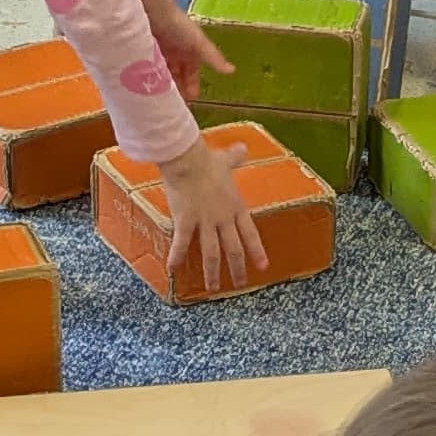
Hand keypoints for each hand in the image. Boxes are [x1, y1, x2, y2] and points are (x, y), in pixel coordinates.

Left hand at [141, 0, 231, 102]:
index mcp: (189, 50)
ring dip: (162, 85)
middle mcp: (174, 52)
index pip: (191, 73)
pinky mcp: (143, 51)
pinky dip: (148, 78)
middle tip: (172, 105)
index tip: (189, 101)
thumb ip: (213, 58)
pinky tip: (145, 88)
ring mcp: (158, 51)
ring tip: (158, 100)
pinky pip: (147, 69)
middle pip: (176, 76)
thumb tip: (232, 71)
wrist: (152, 11)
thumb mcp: (199, 43)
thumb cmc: (179, 26)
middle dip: (176, 89)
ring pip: (161, 74)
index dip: (191, 86)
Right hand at [160, 135, 268, 290]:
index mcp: (235, 207)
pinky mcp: (186, 222)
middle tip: (239, 284)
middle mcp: (223, 219)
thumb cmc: (207, 159)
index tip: (263, 266)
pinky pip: (182, 244)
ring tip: (212, 288)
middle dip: (237, 268)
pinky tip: (172, 269)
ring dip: (212, 272)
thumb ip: (235, 158)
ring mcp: (206, 222)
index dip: (257, 251)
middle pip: (234, 249)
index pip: (250, 234)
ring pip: (212, 253)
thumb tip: (242, 148)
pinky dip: (177, 257)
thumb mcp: (225, 159)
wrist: (188, 160)